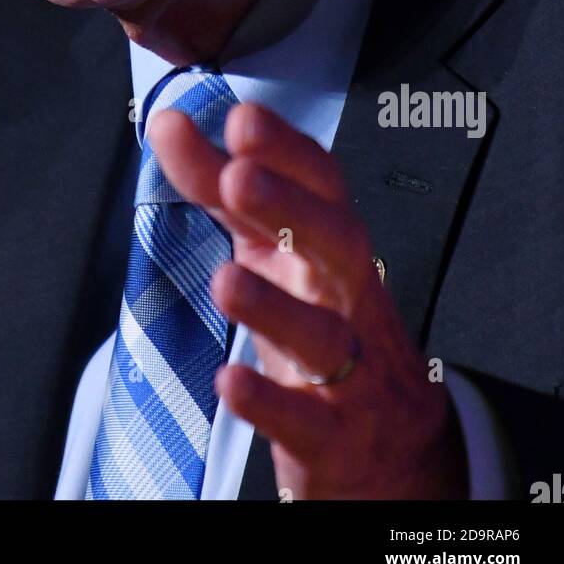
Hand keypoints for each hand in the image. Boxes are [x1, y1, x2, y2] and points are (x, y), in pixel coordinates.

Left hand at [149, 99, 468, 499]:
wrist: (394, 444)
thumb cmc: (324, 320)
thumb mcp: (270, 247)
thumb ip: (216, 184)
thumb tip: (169, 122)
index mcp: (328, 244)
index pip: (321, 185)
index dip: (286, 151)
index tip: (244, 119)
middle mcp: (346, 295)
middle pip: (336, 243)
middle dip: (291, 208)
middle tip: (240, 177)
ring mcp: (347, 367)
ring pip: (322, 334)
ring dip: (274, 307)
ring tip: (226, 282)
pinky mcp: (331, 435)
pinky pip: (304, 420)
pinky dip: (269, 404)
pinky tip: (231, 383)